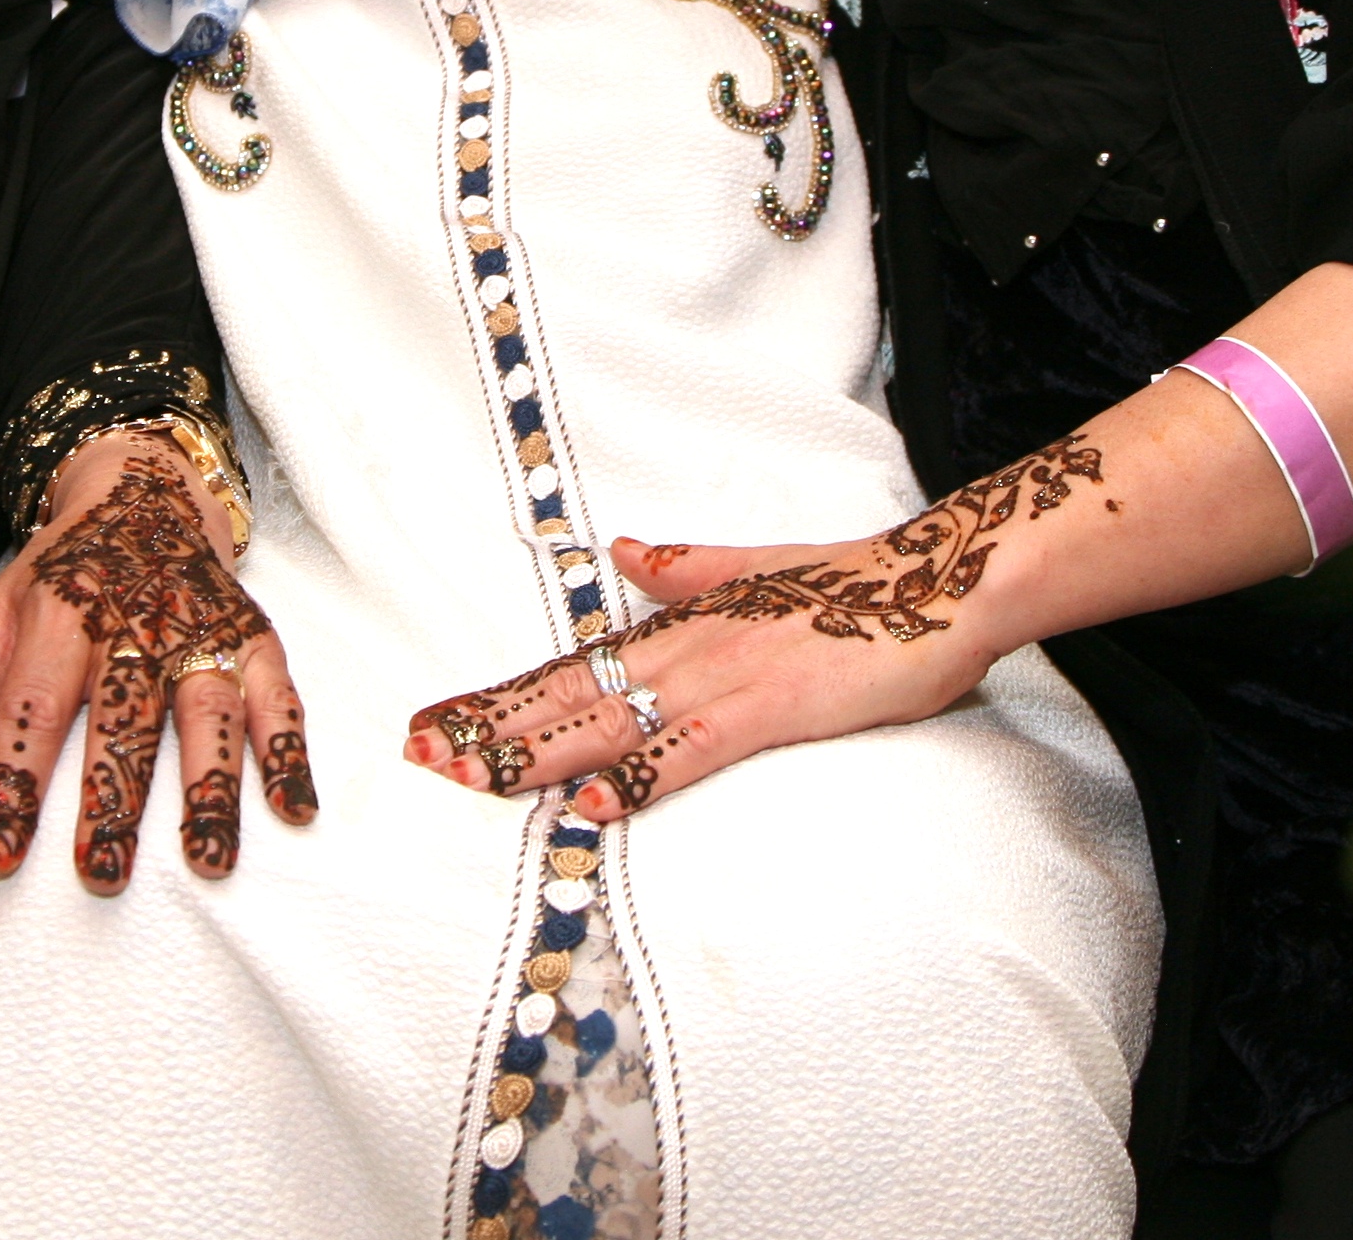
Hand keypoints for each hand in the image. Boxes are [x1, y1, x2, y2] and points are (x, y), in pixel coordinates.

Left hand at [0, 436, 313, 892]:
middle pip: (123, 719)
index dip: (13, 780)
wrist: (145, 489)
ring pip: (207, 712)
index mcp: (60, 615)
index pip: (30, 706)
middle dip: (113, 801)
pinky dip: (290, 750)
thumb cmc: (65, 569)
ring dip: (210, 788)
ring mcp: (200, 631)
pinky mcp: (251, 635)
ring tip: (207, 860)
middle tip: (102, 876)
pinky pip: (278, 695)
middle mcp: (134, 623)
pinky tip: (294, 808)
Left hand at [399, 440, 1110, 822]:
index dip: (497, 698)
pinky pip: (692, 750)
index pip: (566, 669)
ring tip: (470, 776)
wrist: (937, 581)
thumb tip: (626, 553)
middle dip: (490, 727)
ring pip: (610, 721)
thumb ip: (685, 569)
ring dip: (538, 752)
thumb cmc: (852, 587)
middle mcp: (683, 649)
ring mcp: (722, 678)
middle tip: (416, 752)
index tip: (433, 719)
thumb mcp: (753, 570)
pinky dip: (641, 775)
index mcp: (676, 626)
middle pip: (567, 696)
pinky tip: (595, 799)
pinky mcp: (770, 710)